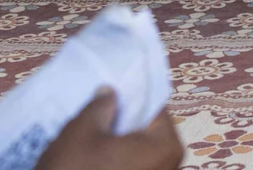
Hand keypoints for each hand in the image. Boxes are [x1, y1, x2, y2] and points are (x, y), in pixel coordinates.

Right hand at [34, 87, 183, 169]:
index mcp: (166, 146)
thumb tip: (110, 93)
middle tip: (97, 111)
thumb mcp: (82, 131)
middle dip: (122, 122)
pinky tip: (91, 159)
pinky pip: (131, 169)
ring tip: (89, 135)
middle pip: (147, 133)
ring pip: (137, 154)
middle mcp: (170, 167)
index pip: (154, 108)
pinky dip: (114, 163)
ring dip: (116, 145)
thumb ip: (100, 106)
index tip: (111, 89)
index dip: (131, 96)